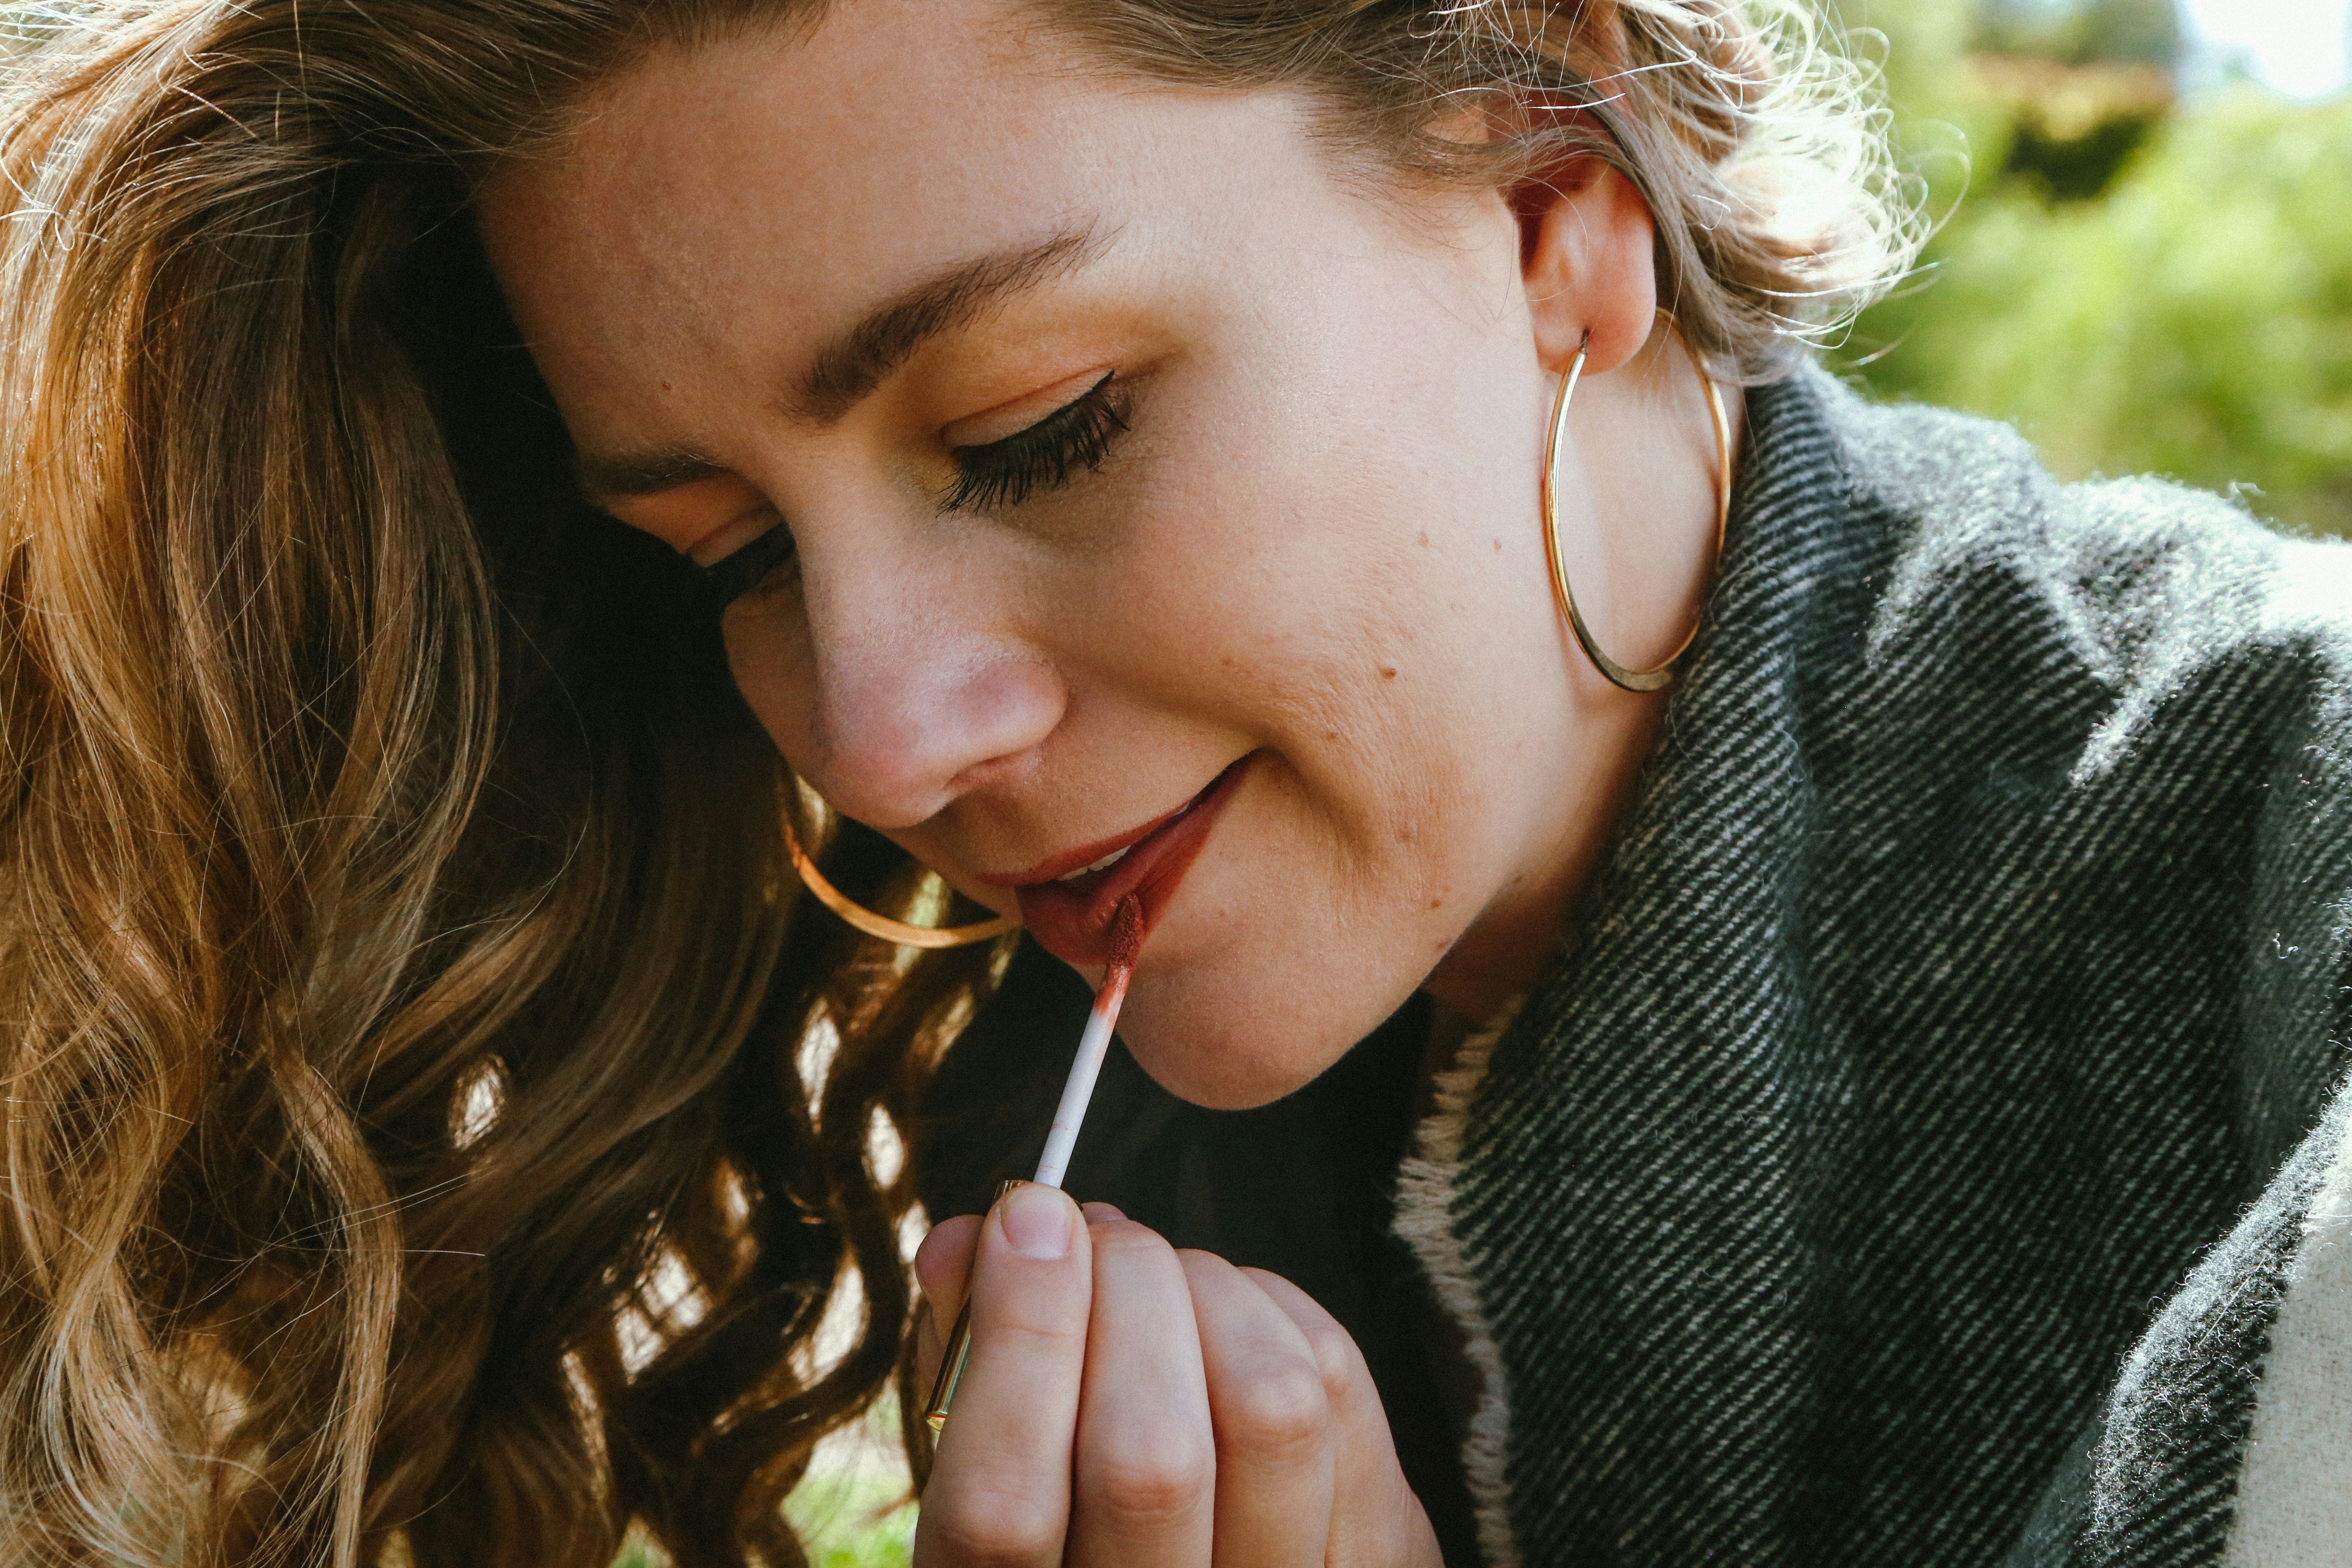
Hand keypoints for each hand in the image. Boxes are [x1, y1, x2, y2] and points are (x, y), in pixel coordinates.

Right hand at [910, 1184, 1441, 1567]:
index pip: (1002, 1506)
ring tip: (1158, 1277)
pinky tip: (1227, 1311)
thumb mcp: (996, 1471)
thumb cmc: (1084, 1514)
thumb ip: (970, 1359)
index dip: (1017, 1339)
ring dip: (1205, 1291)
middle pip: (1149, 1457)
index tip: (1023, 1218)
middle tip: (1093, 1234)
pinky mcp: (1378, 1550)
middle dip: (1119, 1290)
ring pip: (1268, 1406)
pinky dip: (1274, 1307)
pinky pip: (1340, 1387)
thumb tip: (978, 1237)